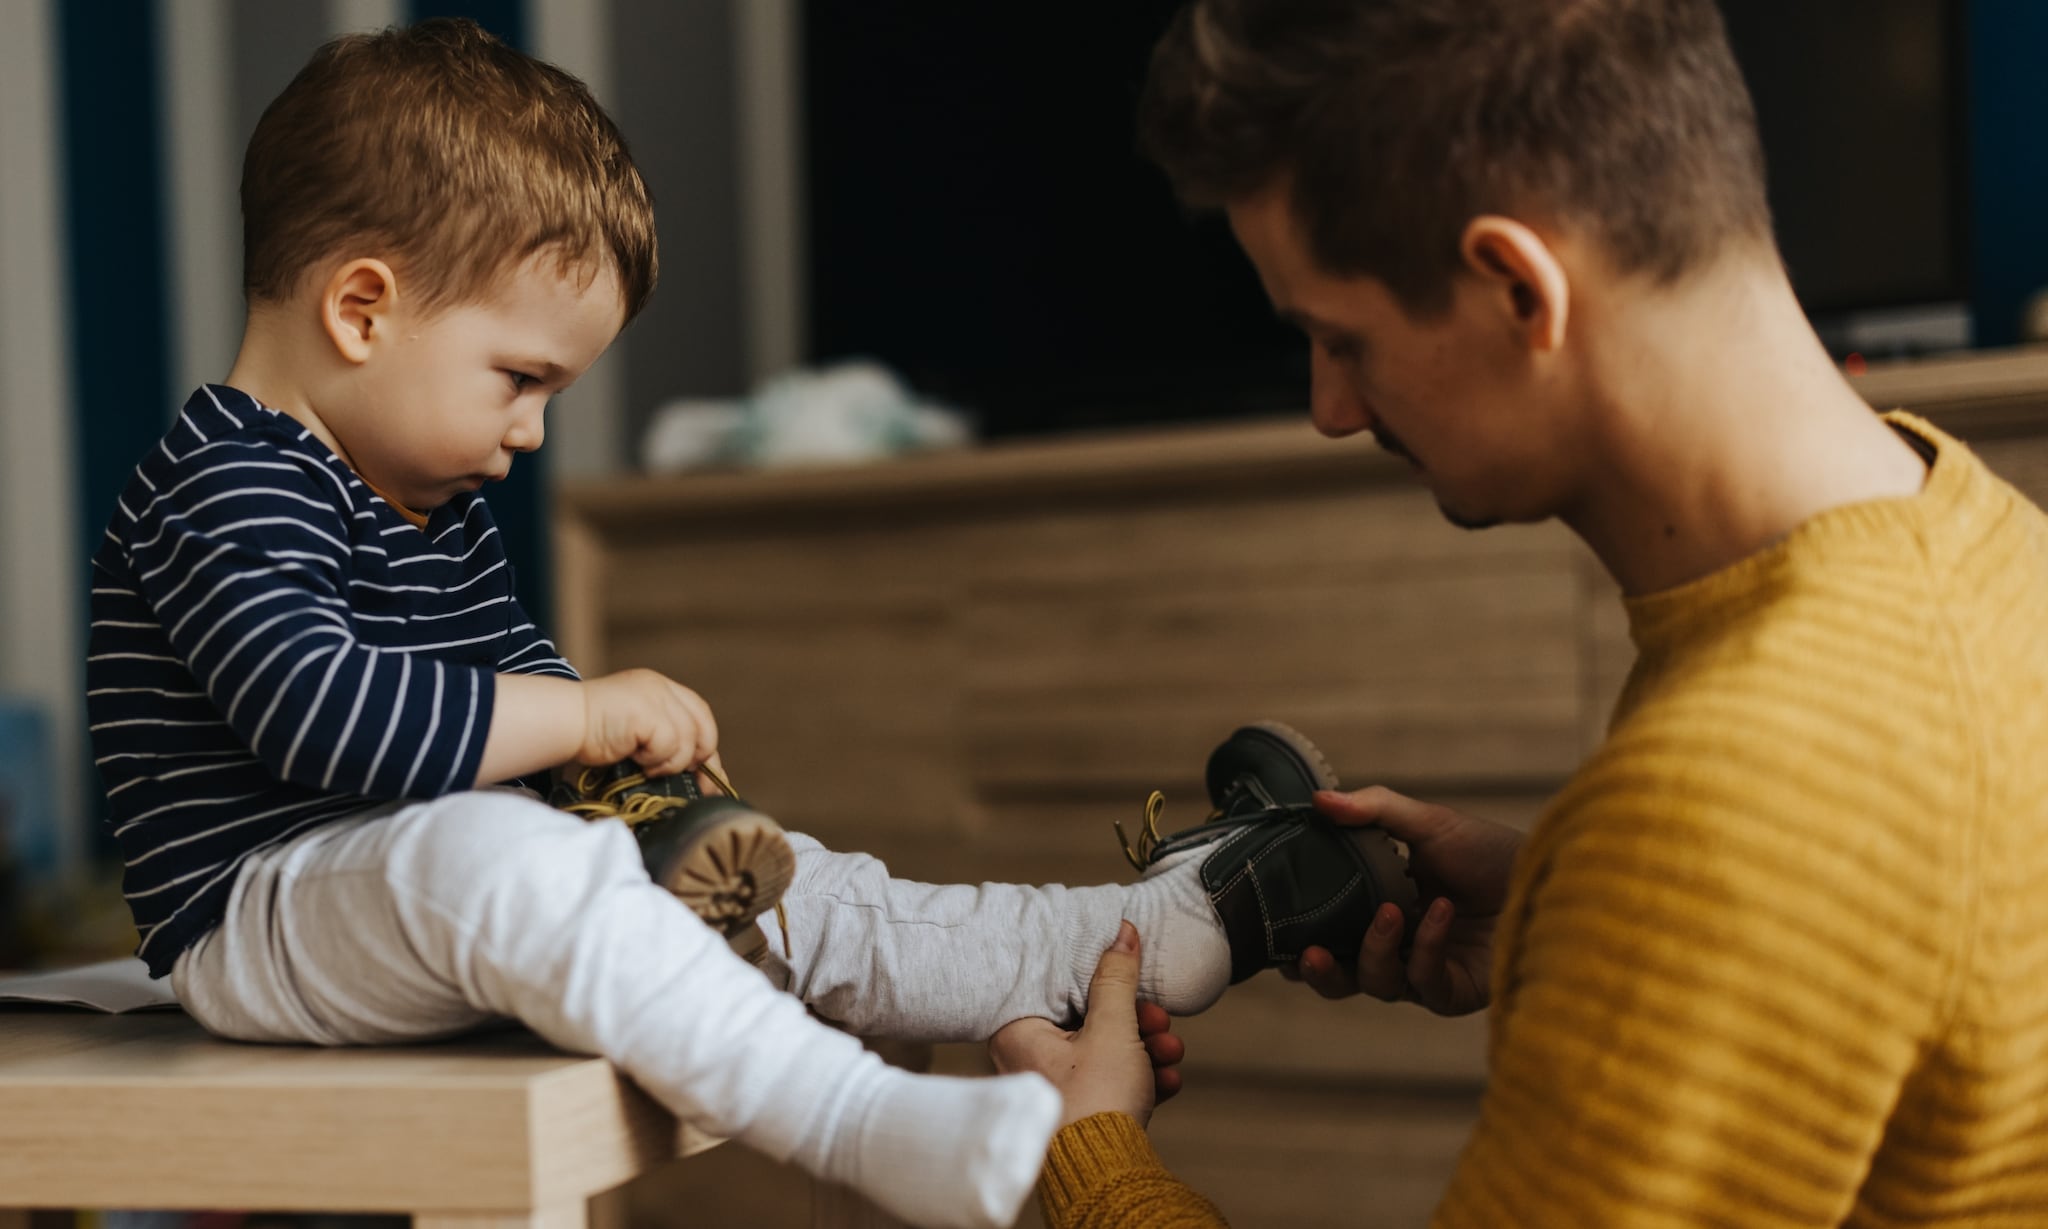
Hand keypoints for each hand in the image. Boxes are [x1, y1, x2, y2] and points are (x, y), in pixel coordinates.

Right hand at [576, 668, 719, 779]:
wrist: (563, 721)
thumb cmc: (592, 734)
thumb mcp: (636, 732)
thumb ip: (665, 742)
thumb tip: (701, 779)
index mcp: (659, 688)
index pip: (699, 714)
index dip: (706, 745)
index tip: (706, 776)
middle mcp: (661, 688)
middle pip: (703, 726)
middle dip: (699, 757)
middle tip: (684, 778)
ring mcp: (655, 697)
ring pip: (687, 740)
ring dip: (671, 763)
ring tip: (646, 766)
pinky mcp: (647, 713)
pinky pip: (669, 745)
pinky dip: (657, 760)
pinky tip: (637, 760)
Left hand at [988, 922, 1185, 1127]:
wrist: (1106, 1174)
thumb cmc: (1095, 1102)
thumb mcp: (1112, 1028)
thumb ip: (1117, 978)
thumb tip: (1122, 933)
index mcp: (1019, 1034)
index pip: (1061, 989)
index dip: (1103, 983)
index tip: (1134, 982)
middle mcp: (1028, 1061)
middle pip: (1088, 1022)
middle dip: (1136, 1023)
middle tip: (1159, 1023)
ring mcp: (1053, 1091)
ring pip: (1105, 1054)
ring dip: (1145, 1051)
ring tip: (1171, 1054)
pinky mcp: (1078, 1115)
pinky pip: (1110, 1085)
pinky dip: (1139, 1080)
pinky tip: (1166, 1082)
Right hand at [1289, 786, 1521, 1015]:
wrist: (1553, 875)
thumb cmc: (1492, 851)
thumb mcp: (1430, 822)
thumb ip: (1373, 810)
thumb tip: (1317, 799)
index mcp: (1381, 909)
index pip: (1329, 935)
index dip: (1299, 942)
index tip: (1276, 934)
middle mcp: (1400, 948)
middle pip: (1344, 977)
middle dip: (1320, 973)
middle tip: (1307, 955)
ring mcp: (1427, 972)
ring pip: (1378, 984)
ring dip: (1373, 951)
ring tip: (1390, 911)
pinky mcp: (1457, 992)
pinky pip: (1424, 983)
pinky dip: (1426, 947)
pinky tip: (1440, 912)